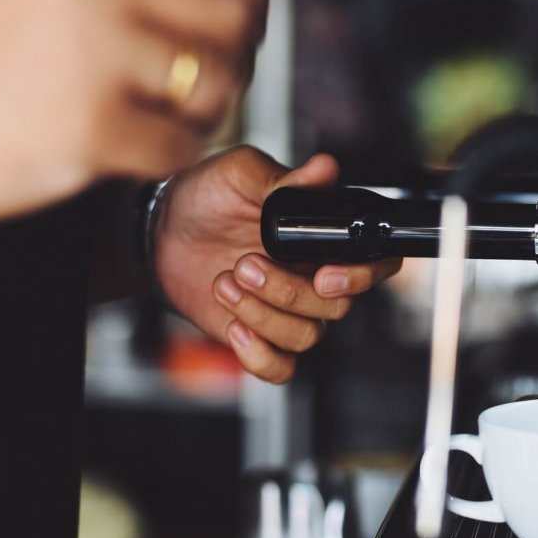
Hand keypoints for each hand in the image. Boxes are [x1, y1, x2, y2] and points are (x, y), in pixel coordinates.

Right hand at [0, 0, 265, 232]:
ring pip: (217, 80)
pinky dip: (169, 152)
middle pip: (236, 10)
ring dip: (209, 105)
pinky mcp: (91, 129)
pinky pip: (181, 145)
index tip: (238, 11)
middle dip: (240, 47)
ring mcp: (90, 55)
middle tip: (214, 69)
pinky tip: (138, 143)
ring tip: (170, 109)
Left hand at [153, 147, 402, 382]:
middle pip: (336, 306)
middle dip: (288, 290)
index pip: (377, 264)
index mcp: (324, 239)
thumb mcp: (239, 174)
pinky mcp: (261, 337)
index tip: (324, 274)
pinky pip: (281, 368)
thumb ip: (284, 178)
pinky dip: (259, 355)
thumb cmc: (206, 197)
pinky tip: (234, 326)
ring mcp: (290, 311)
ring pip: (307, 336)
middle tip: (245, 263)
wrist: (160, 232)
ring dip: (263, 314)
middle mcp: (316, 277)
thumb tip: (325, 169)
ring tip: (225, 283)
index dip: (363, 277)